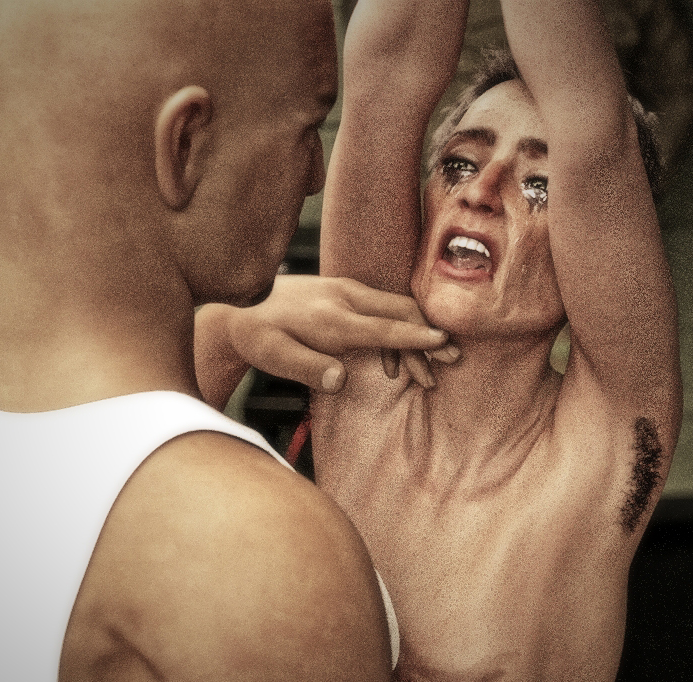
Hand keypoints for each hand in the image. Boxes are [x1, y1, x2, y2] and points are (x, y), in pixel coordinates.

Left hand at [228, 275, 458, 391]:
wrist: (241, 301)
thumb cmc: (257, 332)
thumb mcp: (272, 356)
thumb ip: (305, 367)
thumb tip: (339, 380)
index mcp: (329, 317)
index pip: (381, 326)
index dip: (414, 336)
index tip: (442, 343)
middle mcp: (344, 297)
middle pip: (399, 311)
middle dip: (428, 335)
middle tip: (451, 361)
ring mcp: (347, 291)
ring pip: (395, 309)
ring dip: (416, 336)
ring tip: (427, 373)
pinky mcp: (346, 293)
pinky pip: (383, 309)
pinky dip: (397, 333)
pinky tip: (392, 365)